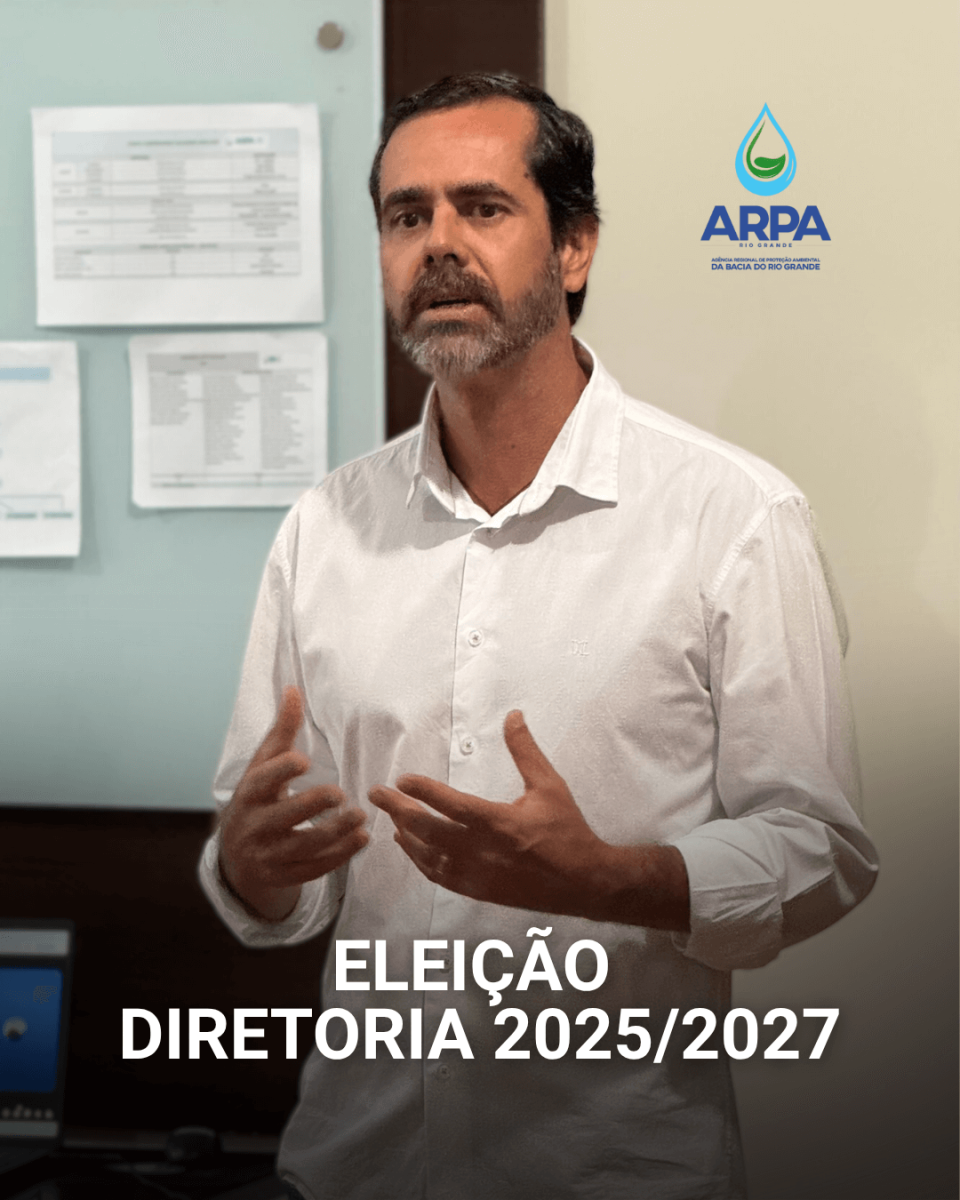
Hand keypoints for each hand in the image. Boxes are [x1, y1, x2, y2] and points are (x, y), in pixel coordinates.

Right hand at [218, 686, 367, 920]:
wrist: (236, 855)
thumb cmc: (257, 798)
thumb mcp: (263, 766)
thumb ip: (282, 732)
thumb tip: (293, 688)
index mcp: (248, 793)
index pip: (261, 781)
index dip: (281, 771)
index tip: (303, 760)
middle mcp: (254, 826)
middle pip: (284, 816)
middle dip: (312, 805)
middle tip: (340, 793)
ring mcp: (269, 855)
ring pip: (304, 846)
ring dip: (335, 832)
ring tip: (361, 816)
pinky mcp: (284, 875)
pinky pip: (314, 869)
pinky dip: (340, 855)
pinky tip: (362, 838)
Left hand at [369, 710, 687, 928]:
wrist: (583, 882)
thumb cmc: (567, 831)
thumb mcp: (550, 785)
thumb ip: (525, 751)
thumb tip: (513, 716)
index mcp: (500, 823)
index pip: (452, 805)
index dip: (424, 792)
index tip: (401, 779)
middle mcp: (484, 851)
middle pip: (429, 831)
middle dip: (398, 811)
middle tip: (376, 796)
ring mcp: (478, 875)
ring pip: (429, 857)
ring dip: (406, 836)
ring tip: (392, 819)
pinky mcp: (479, 891)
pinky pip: (440, 877)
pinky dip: (421, 862)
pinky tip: (412, 848)